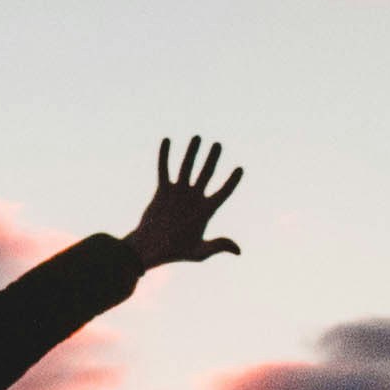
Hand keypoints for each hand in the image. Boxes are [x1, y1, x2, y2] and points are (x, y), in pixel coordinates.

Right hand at [127, 133, 245, 265]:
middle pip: (206, 174)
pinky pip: (164, 169)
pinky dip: (165, 155)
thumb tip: (238, 250)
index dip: (232, 181)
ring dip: (192, 152)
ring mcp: (178, 193)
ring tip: (198, 137)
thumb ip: (218, 246)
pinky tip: (168, 140)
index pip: (223, 192)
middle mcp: (193, 198)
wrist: (149, 249)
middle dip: (212, 159)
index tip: (240, 169)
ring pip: (186, 167)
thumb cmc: (174, 252)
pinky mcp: (163, 191)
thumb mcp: (199, 252)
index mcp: (205, 210)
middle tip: (218, 145)